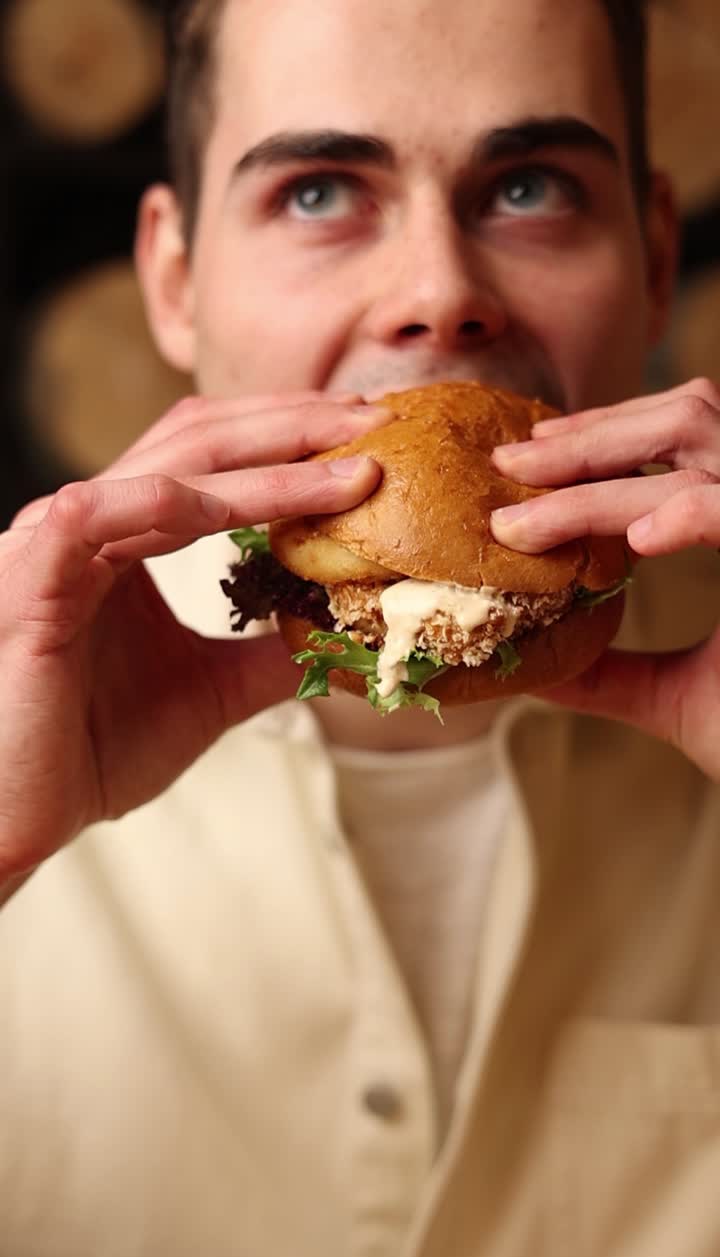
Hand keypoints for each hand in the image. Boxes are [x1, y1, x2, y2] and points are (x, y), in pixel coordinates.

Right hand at [0, 392, 387, 881]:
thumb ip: (269, 655)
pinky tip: (245, 505)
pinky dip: (177, 500)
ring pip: (169, 468)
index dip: (289, 439)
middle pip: (198, 437)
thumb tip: (342, 634)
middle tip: (375, 418)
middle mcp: (89, 520)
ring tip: (351, 465)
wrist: (15, 816)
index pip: (212, 456)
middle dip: (293, 425)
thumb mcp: (210, 693)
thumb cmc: (89, 752)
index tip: (369, 439)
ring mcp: (54, 540)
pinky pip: (101, 512)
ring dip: (268, 461)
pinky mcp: (31, 575)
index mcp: (123, 535)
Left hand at [490, 378, 719, 779]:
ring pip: (700, 450)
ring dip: (601, 473)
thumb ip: (613, 675)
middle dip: (588, 438)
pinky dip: (691, 514)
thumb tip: (536, 669)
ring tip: (525, 520)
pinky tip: (637, 540)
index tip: (529, 454)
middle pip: (689, 417)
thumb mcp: (679, 701)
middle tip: (508, 464)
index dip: (606, 431)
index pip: (685, 435)